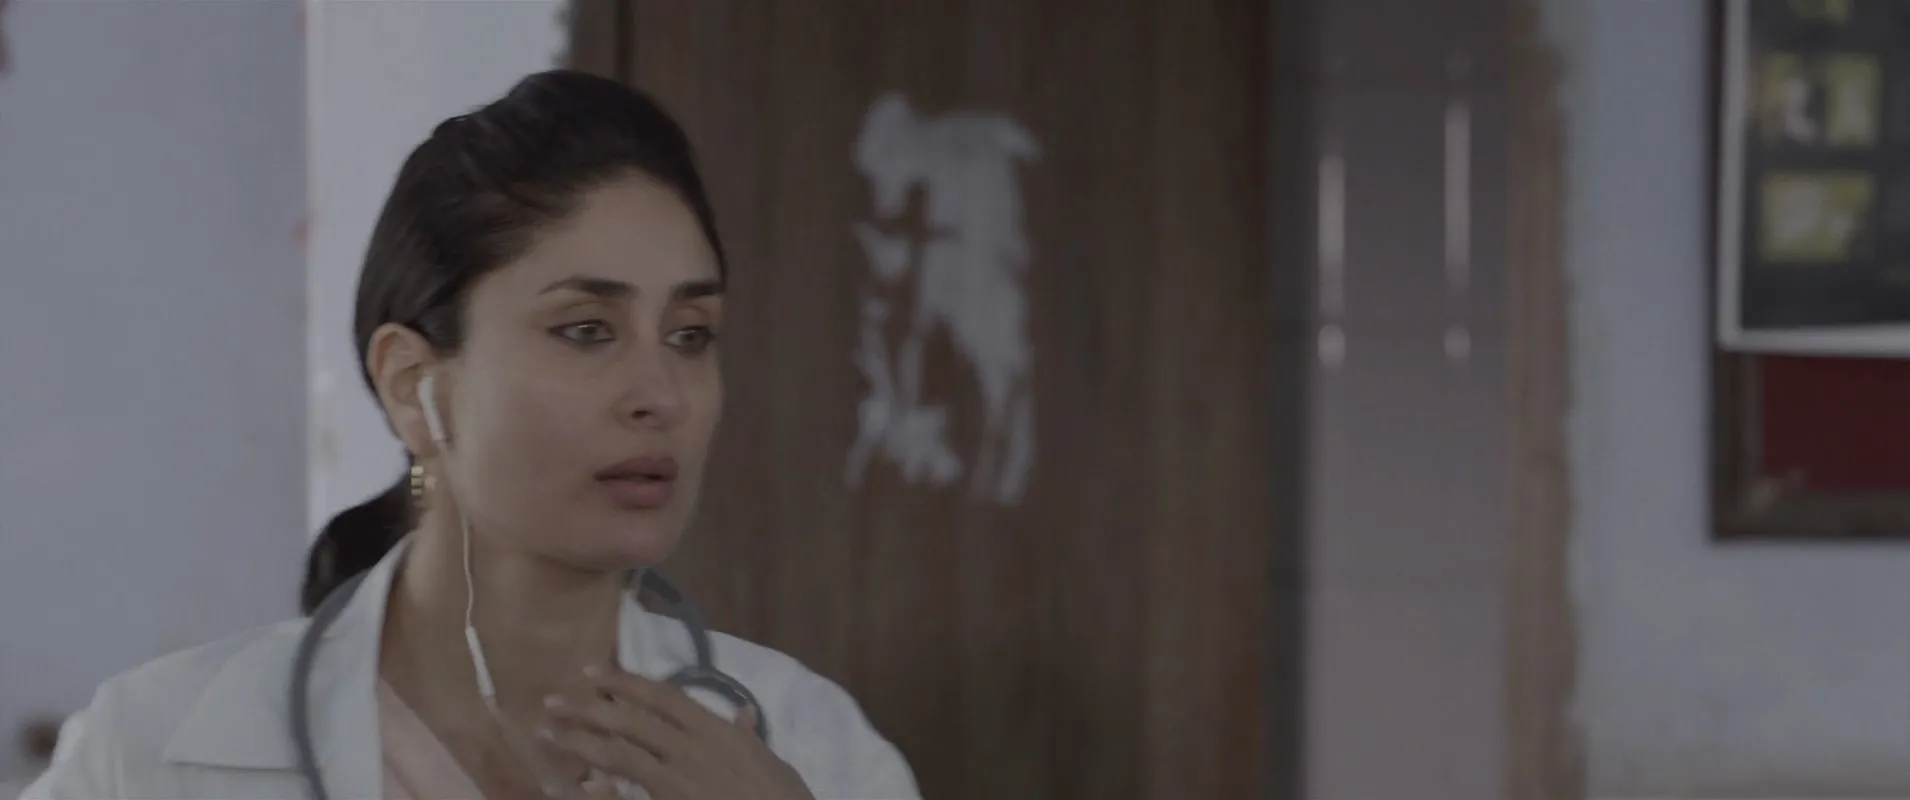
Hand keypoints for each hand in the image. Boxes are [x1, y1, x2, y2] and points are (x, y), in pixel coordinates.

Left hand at [537, 666, 813, 799]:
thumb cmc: (782, 796)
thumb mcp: (772, 761)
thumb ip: (750, 735)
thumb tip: (743, 713)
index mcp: (716, 729)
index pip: (663, 696)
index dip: (626, 682)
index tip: (593, 672)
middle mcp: (692, 745)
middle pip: (631, 718)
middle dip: (589, 706)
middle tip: (552, 698)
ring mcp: (678, 775)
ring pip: (619, 750)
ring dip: (580, 739)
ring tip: (547, 731)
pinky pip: (626, 787)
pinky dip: (599, 784)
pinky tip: (574, 780)